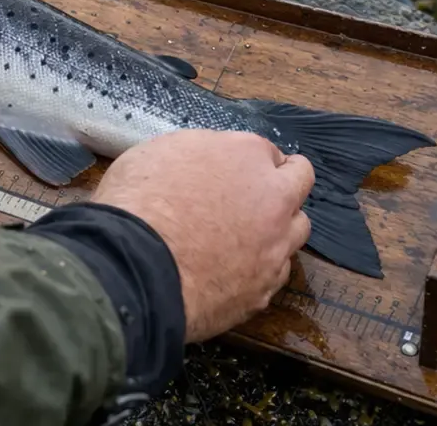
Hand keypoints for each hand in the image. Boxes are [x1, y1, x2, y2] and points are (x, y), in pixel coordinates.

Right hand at [91, 130, 313, 341]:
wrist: (138, 266)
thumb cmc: (137, 202)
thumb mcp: (156, 153)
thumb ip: (194, 154)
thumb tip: (202, 164)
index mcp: (244, 154)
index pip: (265, 150)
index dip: (245, 160)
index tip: (231, 168)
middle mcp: (273, 196)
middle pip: (299, 180)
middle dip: (284, 181)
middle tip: (259, 191)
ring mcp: (276, 243)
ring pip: (298, 228)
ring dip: (279, 225)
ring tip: (250, 233)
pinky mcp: (267, 287)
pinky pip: (275, 270)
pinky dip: (260, 265)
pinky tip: (234, 268)